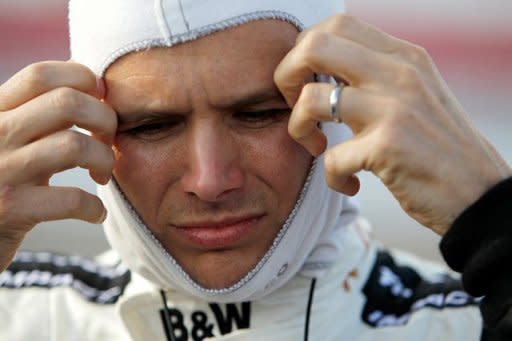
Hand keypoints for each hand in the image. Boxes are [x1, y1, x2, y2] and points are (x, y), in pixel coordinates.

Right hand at [0, 61, 116, 270]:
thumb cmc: (1, 184)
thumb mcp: (9, 141)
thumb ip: (36, 116)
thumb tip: (92, 87)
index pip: (41, 74)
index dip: (82, 80)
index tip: (101, 101)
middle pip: (67, 102)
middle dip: (105, 119)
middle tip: (108, 142)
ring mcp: (0, 170)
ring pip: (74, 145)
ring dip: (104, 160)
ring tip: (102, 175)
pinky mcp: (9, 208)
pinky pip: (71, 199)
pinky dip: (93, 208)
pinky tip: (94, 214)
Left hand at [274, 15, 511, 234]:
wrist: (479, 193)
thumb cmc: (439, 147)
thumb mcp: (416, 94)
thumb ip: (377, 75)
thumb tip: (327, 70)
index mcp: (403, 56)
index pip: (336, 25)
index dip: (305, 52)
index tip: (308, 83)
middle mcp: (398, 73)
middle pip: (313, 45)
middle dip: (286, 77)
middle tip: (297, 108)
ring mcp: (394, 108)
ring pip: (310, 99)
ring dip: (299, 128)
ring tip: (318, 147)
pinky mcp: (389, 147)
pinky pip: (331, 158)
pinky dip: (331, 177)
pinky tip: (349, 183)